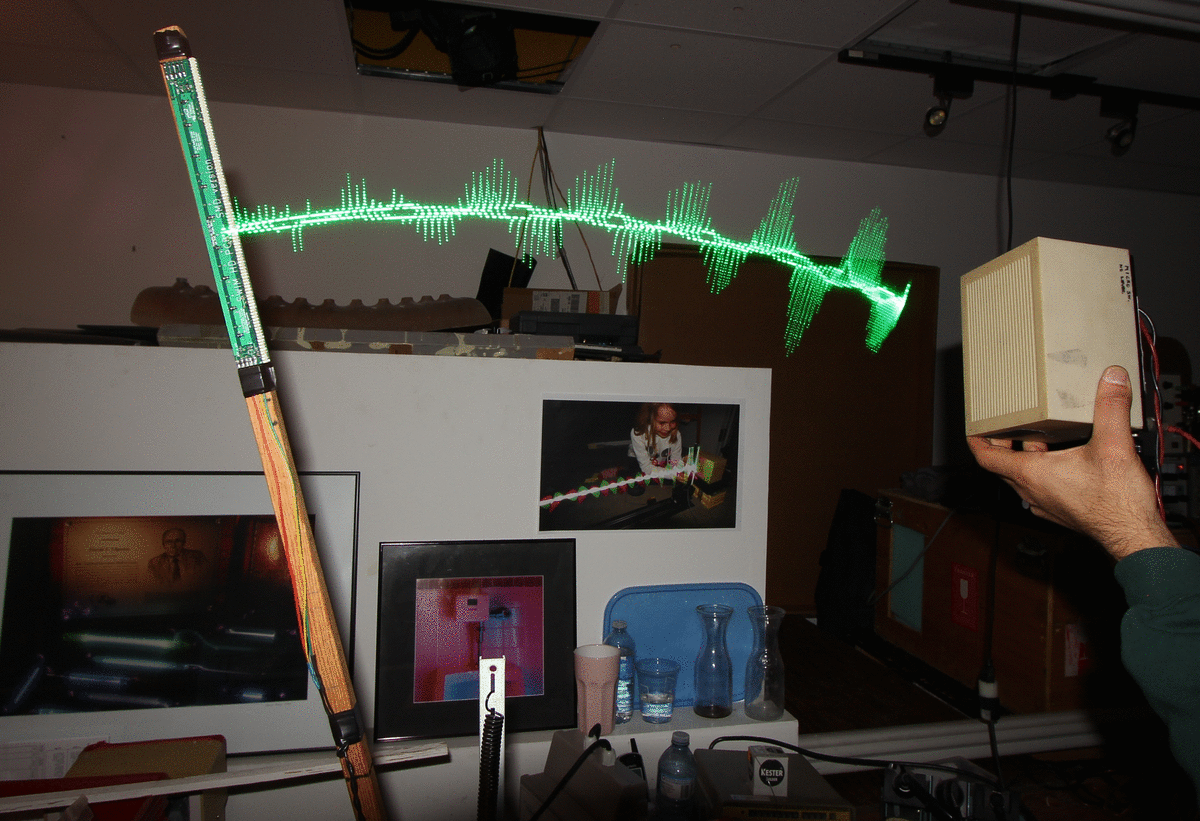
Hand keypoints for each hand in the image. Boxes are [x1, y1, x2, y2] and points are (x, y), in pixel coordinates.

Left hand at [966, 366, 1177, 558]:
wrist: (1133, 536)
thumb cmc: (1117, 502)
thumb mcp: (1114, 446)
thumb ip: (1111, 408)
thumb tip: (1111, 378)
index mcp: (1032, 474)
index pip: (987, 458)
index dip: (977, 441)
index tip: (972, 428)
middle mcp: (1032, 491)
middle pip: (1003, 466)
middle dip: (1002, 443)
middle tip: (1006, 424)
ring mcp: (1046, 504)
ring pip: (1023, 477)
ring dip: (1024, 457)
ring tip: (1037, 435)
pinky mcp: (1062, 511)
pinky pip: (1040, 488)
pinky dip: (1042, 471)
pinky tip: (1062, 461)